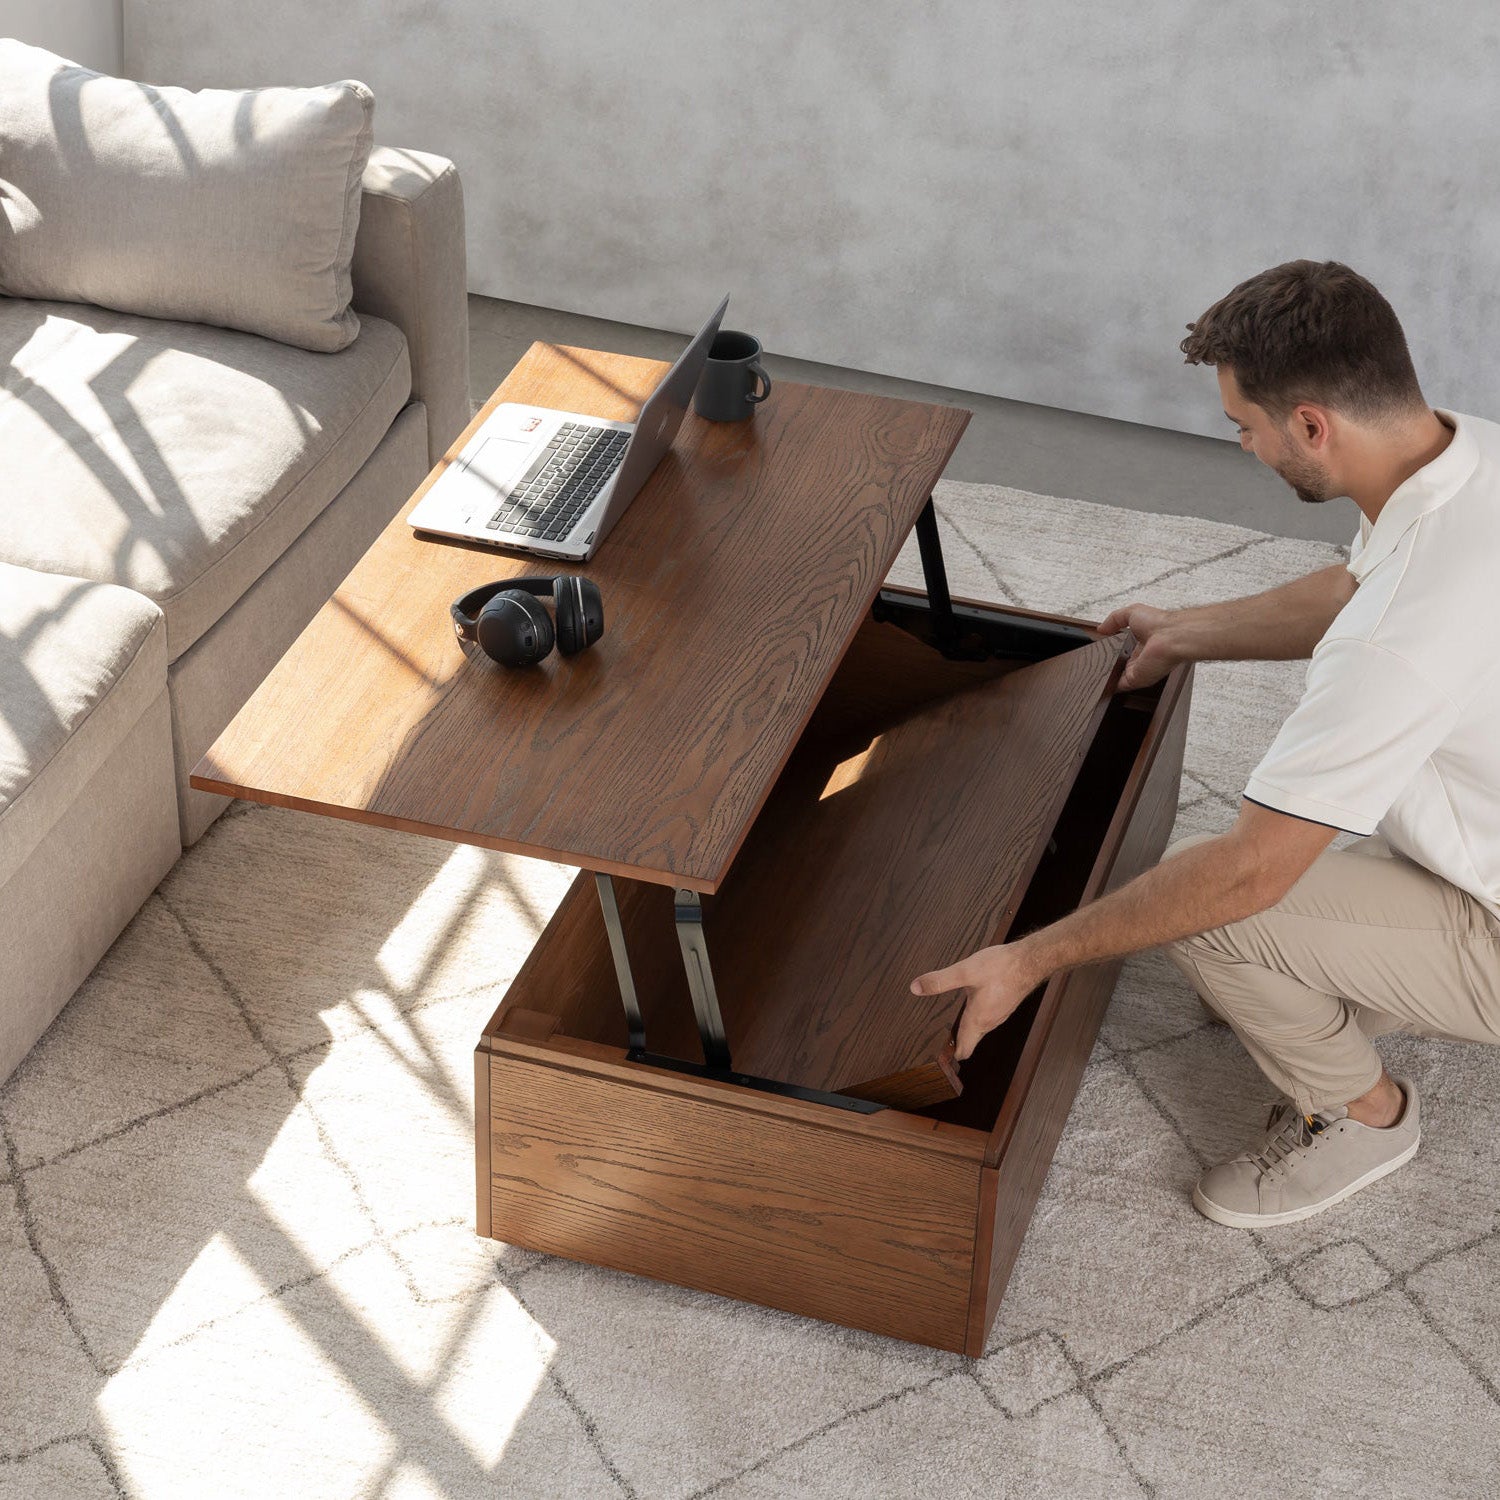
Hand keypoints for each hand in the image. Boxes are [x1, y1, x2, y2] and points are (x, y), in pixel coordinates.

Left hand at [910, 942, 1043, 1060]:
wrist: (1031, 961)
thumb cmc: (1001, 967)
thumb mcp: (965, 971)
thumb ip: (940, 981)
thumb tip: (916, 987)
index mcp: (978, 1019)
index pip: (964, 1049)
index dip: (950, 1056)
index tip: (938, 1059)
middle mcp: (990, 1021)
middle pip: (971, 1040)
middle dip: (956, 1044)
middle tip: (939, 1044)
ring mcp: (999, 1014)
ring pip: (980, 1030)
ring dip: (967, 1031)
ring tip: (952, 1029)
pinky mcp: (1005, 1005)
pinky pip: (988, 1019)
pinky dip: (977, 1019)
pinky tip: (972, 1007)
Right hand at [1096, 602, 1182, 690]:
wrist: (1171, 637)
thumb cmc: (1159, 623)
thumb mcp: (1132, 612)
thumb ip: (1115, 619)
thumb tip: (1101, 628)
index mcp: (1142, 641)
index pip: (1126, 649)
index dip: (1114, 649)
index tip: (1101, 650)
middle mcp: (1141, 657)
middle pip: (1121, 665)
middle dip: (1108, 664)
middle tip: (1095, 662)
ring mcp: (1139, 670)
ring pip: (1119, 677)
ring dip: (1107, 676)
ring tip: (1093, 673)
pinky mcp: (1136, 679)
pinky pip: (1119, 687)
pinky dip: (1108, 687)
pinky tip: (1099, 683)